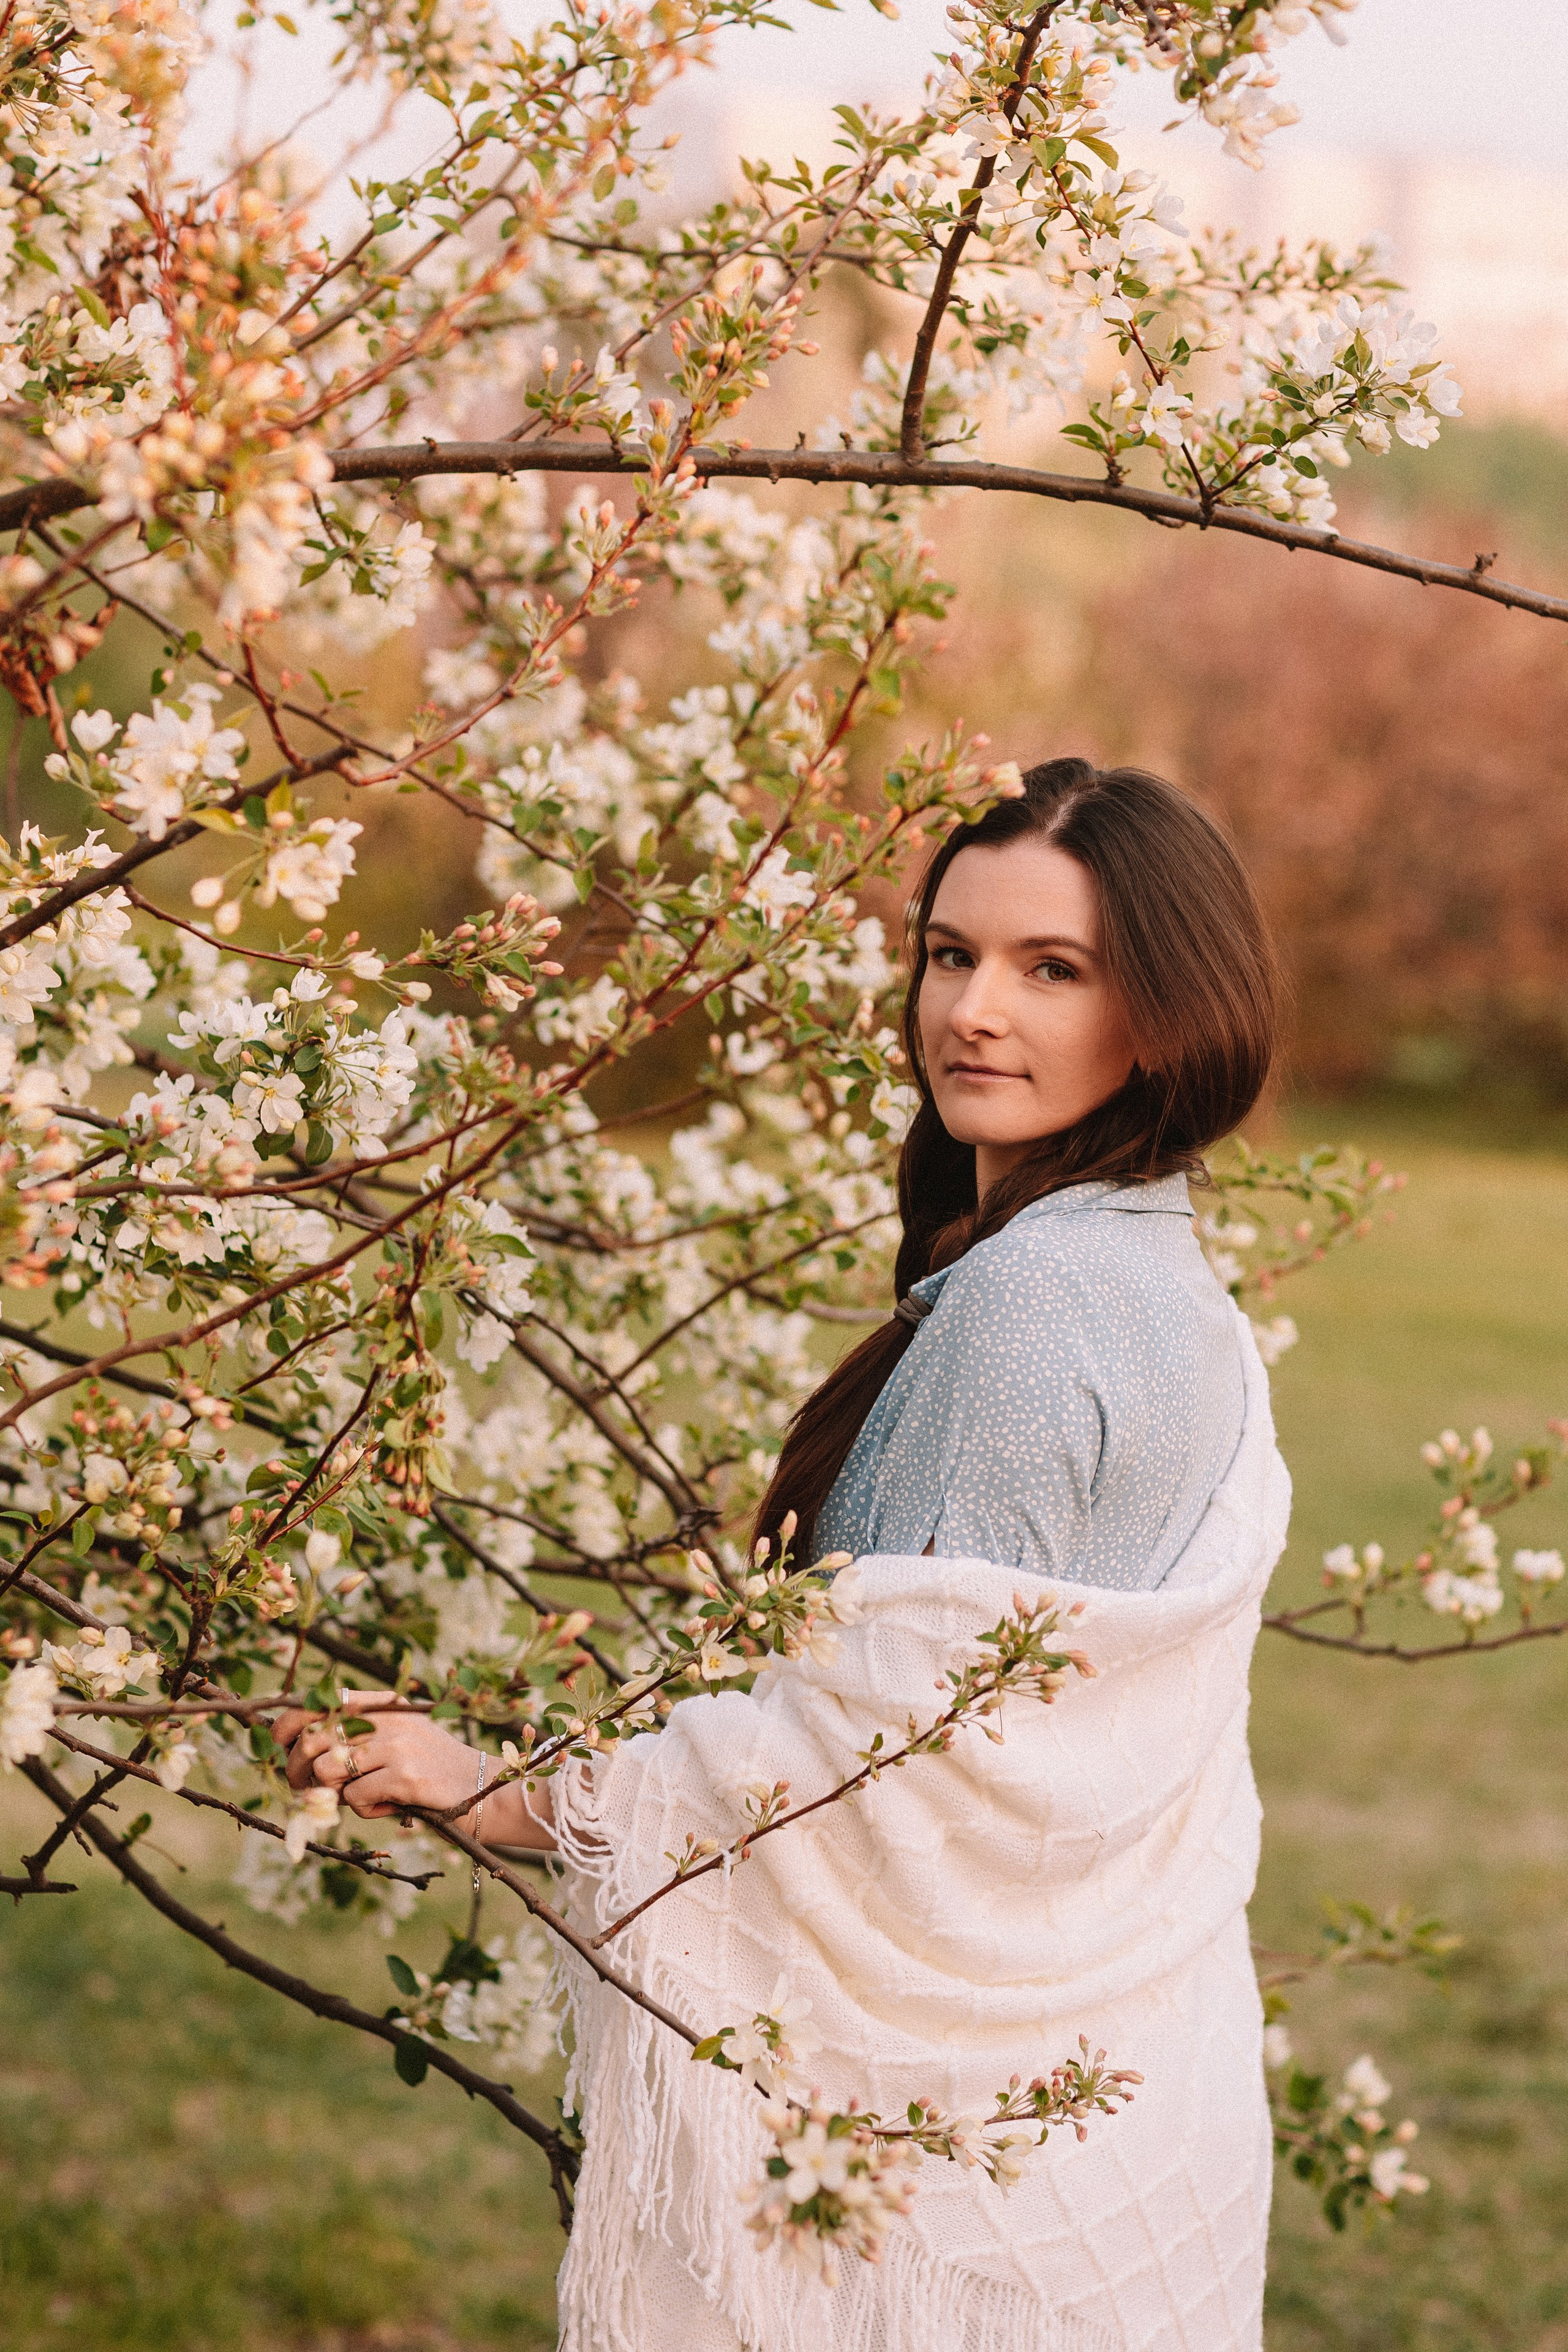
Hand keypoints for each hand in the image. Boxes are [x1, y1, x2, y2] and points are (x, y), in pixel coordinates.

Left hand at [273, 1689, 554, 1847]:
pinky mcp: (405, 1778)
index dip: (289, 1724)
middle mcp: (388, 1719)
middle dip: (298, 1770)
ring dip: (333, 1793)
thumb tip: (294, 1744)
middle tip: (307, 1790)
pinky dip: (365, 1810)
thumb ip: (356, 1734)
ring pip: (328, 1770)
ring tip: (360, 1796)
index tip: (279, 1745)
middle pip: (315, 1739)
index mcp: (384, 1705)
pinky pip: (355, 1798)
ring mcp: (397, 1746)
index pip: (320, 1702)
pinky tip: (390, 1807)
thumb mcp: (396, 1737)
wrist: (482, 1788)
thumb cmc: (430, 1767)